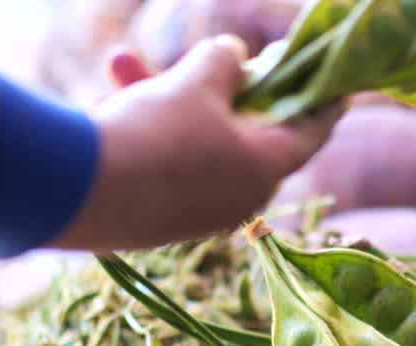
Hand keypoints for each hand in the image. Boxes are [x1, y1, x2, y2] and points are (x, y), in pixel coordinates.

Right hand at [53, 35, 343, 251]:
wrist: (78, 194)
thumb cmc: (156, 131)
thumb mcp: (196, 82)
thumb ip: (223, 63)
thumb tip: (232, 55)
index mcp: (265, 169)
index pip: (310, 131)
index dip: (324, 102)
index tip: (337, 88)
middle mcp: (238, 198)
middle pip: (246, 132)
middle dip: (221, 87)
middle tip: (220, 57)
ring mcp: (196, 213)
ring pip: (194, 143)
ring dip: (163, 100)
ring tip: (121, 64)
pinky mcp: (157, 220)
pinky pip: (162, 163)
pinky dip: (144, 130)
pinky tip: (102, 100)